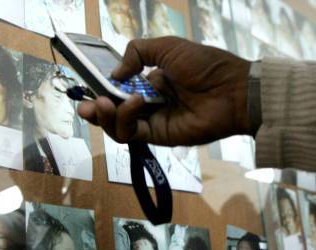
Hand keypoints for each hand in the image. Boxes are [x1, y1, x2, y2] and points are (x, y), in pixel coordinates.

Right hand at [77, 37, 251, 145]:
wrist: (231, 89)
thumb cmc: (205, 65)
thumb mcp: (167, 47)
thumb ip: (137, 53)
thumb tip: (115, 74)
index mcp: (151, 81)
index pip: (119, 88)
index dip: (101, 87)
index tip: (88, 83)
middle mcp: (151, 103)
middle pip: (114, 111)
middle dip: (95, 109)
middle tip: (84, 104)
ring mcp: (155, 121)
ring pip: (119, 126)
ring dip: (105, 116)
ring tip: (101, 103)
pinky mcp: (161, 136)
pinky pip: (132, 133)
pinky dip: (125, 119)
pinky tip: (132, 103)